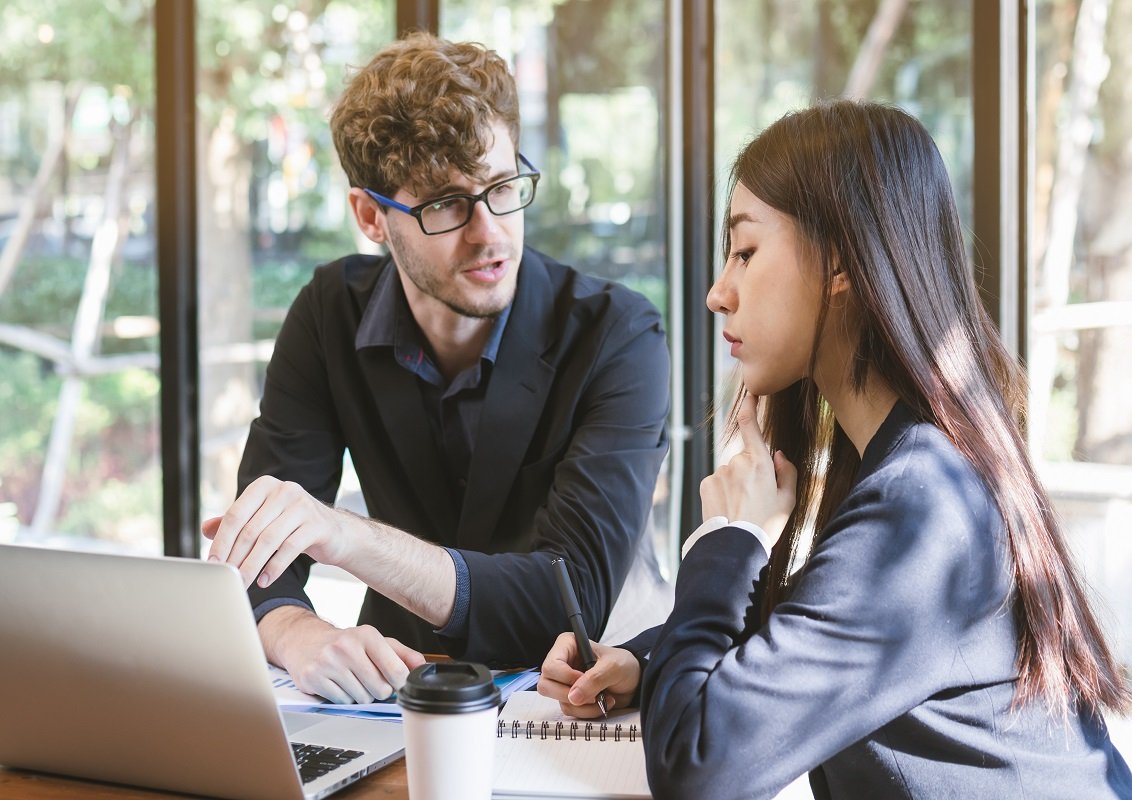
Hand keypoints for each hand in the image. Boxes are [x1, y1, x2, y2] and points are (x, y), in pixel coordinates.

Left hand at [203, 476, 355, 589]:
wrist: (334, 532)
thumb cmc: (293, 526)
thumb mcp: (263, 519)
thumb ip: (236, 522)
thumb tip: (205, 529)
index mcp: (265, 486)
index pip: (236, 514)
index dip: (222, 541)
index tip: (213, 563)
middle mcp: (284, 490)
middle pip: (250, 529)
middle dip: (235, 557)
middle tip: (226, 578)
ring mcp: (302, 506)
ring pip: (268, 541)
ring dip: (252, 566)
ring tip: (243, 583)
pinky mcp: (317, 524)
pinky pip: (289, 548)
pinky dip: (274, 568)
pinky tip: (264, 580)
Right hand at [262, 606, 425, 703]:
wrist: (305, 641)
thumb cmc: (346, 644)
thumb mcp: (376, 642)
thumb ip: (403, 655)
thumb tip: (423, 668)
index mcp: (367, 635)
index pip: (396, 671)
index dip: (400, 683)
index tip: (396, 683)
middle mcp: (347, 646)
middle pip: (380, 689)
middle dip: (379, 690)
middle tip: (369, 680)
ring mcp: (328, 662)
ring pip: (361, 698)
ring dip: (360, 695)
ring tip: (351, 679)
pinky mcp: (313, 677)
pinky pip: (341, 702)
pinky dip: (343, 698)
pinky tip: (338, 684)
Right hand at [537, 632, 640, 718]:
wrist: (634, 680)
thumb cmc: (623, 664)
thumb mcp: (613, 667)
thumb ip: (594, 679)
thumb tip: (573, 697)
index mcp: (566, 646)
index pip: (551, 666)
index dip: (566, 678)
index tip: (585, 680)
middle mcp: (561, 663)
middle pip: (546, 686)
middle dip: (570, 695)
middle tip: (594, 694)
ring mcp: (564, 682)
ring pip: (559, 701)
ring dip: (584, 706)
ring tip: (604, 698)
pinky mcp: (571, 697)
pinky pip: (570, 711)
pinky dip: (587, 712)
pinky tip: (602, 703)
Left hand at [700, 394, 796, 547]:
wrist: (736, 544)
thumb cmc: (767, 523)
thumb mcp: (788, 500)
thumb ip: (788, 472)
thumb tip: (779, 454)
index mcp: (760, 462)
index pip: (750, 426)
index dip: (749, 408)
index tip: (749, 396)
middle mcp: (736, 462)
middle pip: (745, 459)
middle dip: (750, 472)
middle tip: (757, 499)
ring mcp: (719, 472)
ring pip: (730, 472)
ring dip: (736, 484)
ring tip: (742, 508)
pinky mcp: (706, 483)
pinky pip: (718, 482)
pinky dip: (723, 492)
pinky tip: (728, 509)